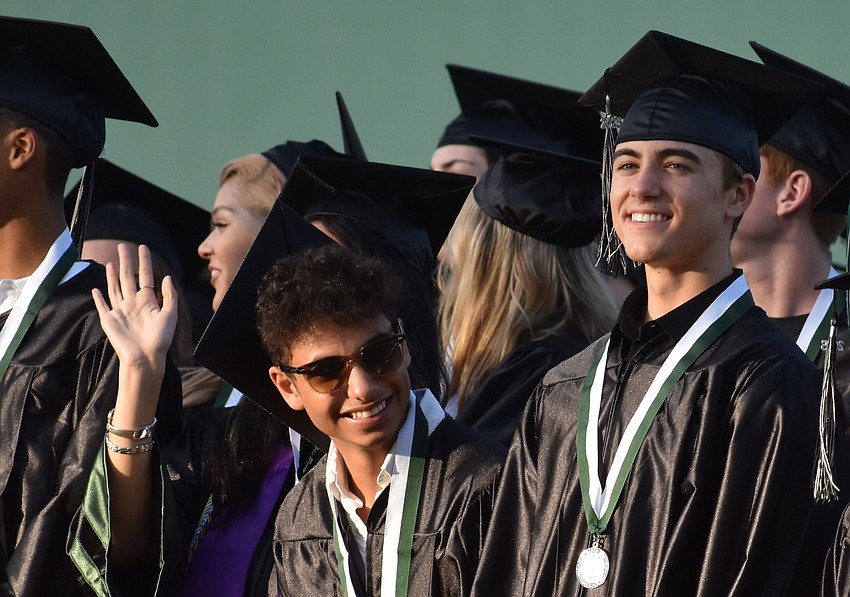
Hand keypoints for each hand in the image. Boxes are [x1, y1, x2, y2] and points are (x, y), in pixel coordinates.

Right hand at [92, 243, 177, 369]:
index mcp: (148, 301)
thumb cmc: (160, 339)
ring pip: (115, 287)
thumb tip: (168, 277)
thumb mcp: (170, 315)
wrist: (146, 357)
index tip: (143, 247)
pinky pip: (103, 306)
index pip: (145, 276)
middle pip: (128, 277)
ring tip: (112, 261)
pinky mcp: (109, 320)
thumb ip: (169, 296)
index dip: (144, 261)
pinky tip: (96, 289)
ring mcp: (120, 311)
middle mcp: (133, 303)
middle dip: (126, 261)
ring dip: (113, 274)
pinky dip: (99, 298)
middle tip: (123, 245)